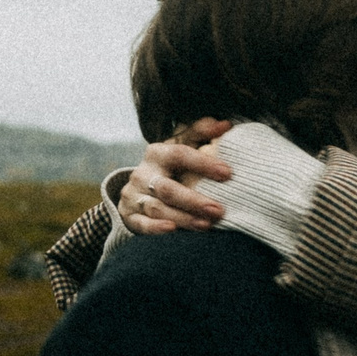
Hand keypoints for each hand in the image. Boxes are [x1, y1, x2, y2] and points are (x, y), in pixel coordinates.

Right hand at [120, 118, 233, 234]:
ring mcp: (134, 195)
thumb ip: (201, 133)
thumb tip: (226, 125)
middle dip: (193, 200)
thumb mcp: (182, 146)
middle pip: (167, 188)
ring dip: (183, 218)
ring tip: (206, 225)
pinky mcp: (129, 216)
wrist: (139, 190)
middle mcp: (142, 173)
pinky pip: (141, 224)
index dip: (203, 163)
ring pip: (156, 208)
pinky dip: (156, 228)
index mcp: (157, 153)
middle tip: (218, 210)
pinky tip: (173, 230)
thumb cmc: (170, 167)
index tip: (227, 173)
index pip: (179, 155)